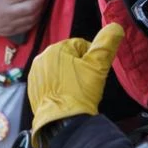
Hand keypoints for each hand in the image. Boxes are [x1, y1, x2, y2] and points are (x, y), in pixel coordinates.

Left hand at [28, 23, 124, 147]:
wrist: (63, 121)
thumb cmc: (81, 92)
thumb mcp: (98, 66)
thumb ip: (106, 43)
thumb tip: (115, 26)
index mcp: (56, 49)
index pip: (80, 45)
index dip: (91, 58)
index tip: (93, 72)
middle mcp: (41, 58)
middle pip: (68, 57)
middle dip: (78, 67)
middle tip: (86, 82)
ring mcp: (35, 74)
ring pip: (58, 69)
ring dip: (68, 76)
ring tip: (76, 90)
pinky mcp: (32, 89)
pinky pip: (49, 82)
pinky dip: (58, 87)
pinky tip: (66, 96)